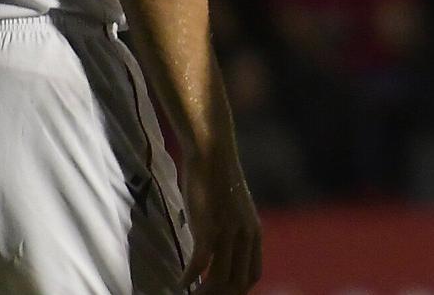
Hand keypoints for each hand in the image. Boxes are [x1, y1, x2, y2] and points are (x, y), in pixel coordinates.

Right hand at [179, 159, 262, 293]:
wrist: (212, 153)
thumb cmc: (216, 180)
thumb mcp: (233, 210)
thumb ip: (233, 231)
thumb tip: (220, 251)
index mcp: (254, 233)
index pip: (253, 275)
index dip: (237, 290)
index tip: (219, 293)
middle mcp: (246, 235)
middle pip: (239, 283)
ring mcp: (228, 232)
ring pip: (220, 280)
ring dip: (203, 294)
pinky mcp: (208, 227)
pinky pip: (200, 264)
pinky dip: (189, 279)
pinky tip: (179, 282)